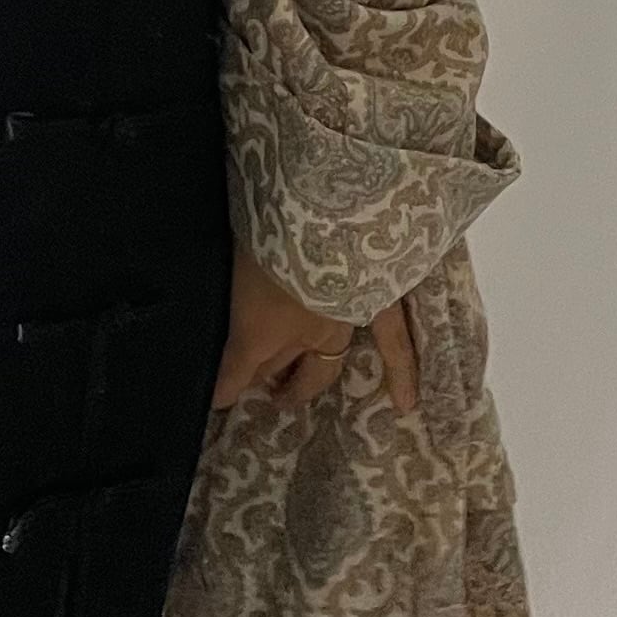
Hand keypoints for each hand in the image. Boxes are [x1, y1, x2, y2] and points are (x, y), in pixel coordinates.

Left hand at [210, 240, 419, 413]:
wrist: (324, 214)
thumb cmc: (269, 228)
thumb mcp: (235, 255)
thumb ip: (231, 275)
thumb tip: (211, 271)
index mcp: (261, 328)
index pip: (240, 366)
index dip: (227, 383)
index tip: (216, 399)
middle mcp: (301, 336)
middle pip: (276, 365)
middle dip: (259, 376)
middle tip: (247, 384)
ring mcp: (342, 323)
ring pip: (320, 365)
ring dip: (302, 382)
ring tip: (287, 395)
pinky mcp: (377, 307)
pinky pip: (394, 345)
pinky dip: (400, 373)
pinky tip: (405, 402)